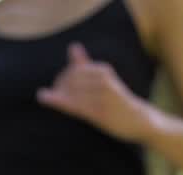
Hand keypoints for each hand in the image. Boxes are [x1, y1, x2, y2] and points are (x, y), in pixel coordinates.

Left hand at [37, 43, 151, 141]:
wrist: (139, 119)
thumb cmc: (118, 100)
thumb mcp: (103, 79)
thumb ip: (86, 65)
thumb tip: (73, 46)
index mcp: (103, 71)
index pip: (74, 70)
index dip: (62, 78)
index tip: (57, 88)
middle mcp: (102, 81)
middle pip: (70, 80)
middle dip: (59, 87)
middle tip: (53, 96)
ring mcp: (102, 98)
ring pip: (71, 93)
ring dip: (57, 95)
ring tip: (51, 99)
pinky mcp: (100, 113)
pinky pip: (75, 105)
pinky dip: (57, 101)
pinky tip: (44, 97)